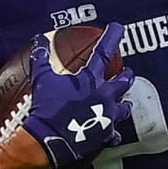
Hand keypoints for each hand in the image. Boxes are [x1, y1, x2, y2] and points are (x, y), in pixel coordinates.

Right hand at [20, 23, 133, 168]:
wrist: (49, 139)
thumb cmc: (47, 109)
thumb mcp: (42, 79)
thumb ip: (42, 57)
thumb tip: (40, 41)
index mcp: (90, 79)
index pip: (104, 51)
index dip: (112, 37)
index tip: (118, 28)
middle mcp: (104, 95)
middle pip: (123, 81)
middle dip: (126, 75)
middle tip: (127, 72)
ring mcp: (107, 116)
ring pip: (124, 108)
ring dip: (125, 103)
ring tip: (125, 103)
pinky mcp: (105, 134)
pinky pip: (114, 134)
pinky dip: (113, 133)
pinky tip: (113, 133)